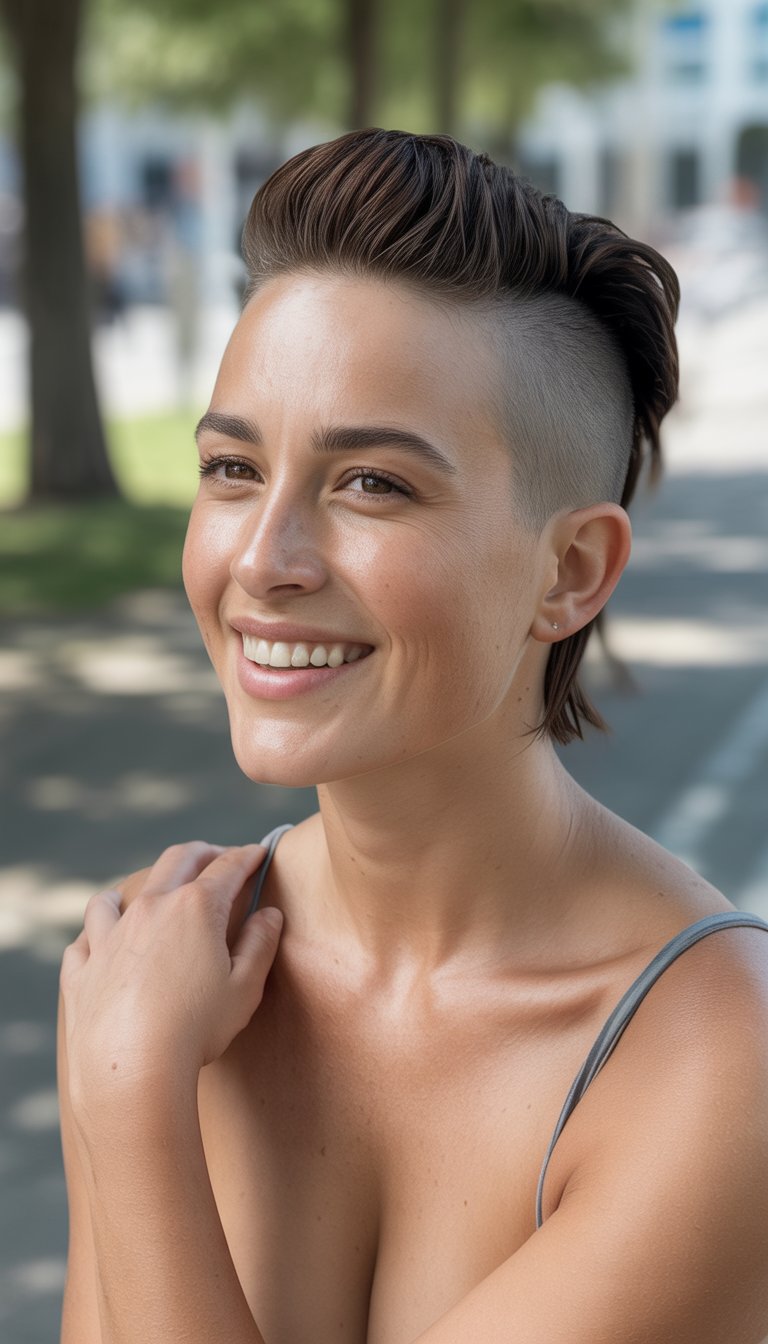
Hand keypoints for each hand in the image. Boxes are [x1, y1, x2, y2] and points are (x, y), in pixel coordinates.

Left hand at [59, 843, 282, 1117]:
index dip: (248, 856)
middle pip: (176, 861)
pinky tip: (103, 940)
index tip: (259, 852)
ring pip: (117, 894)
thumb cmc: (196, 1029)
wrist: (132, 1070)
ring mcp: (109, 935)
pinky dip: (97, 932)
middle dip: (201, 853)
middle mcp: (150, 908)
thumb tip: (269, 914)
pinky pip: (85, 938)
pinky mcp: (82, 968)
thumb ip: (260, 944)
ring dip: (139, 886)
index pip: (228, 867)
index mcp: (196, 908)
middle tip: (217, 856)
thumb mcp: (245, 987)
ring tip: (150, 892)